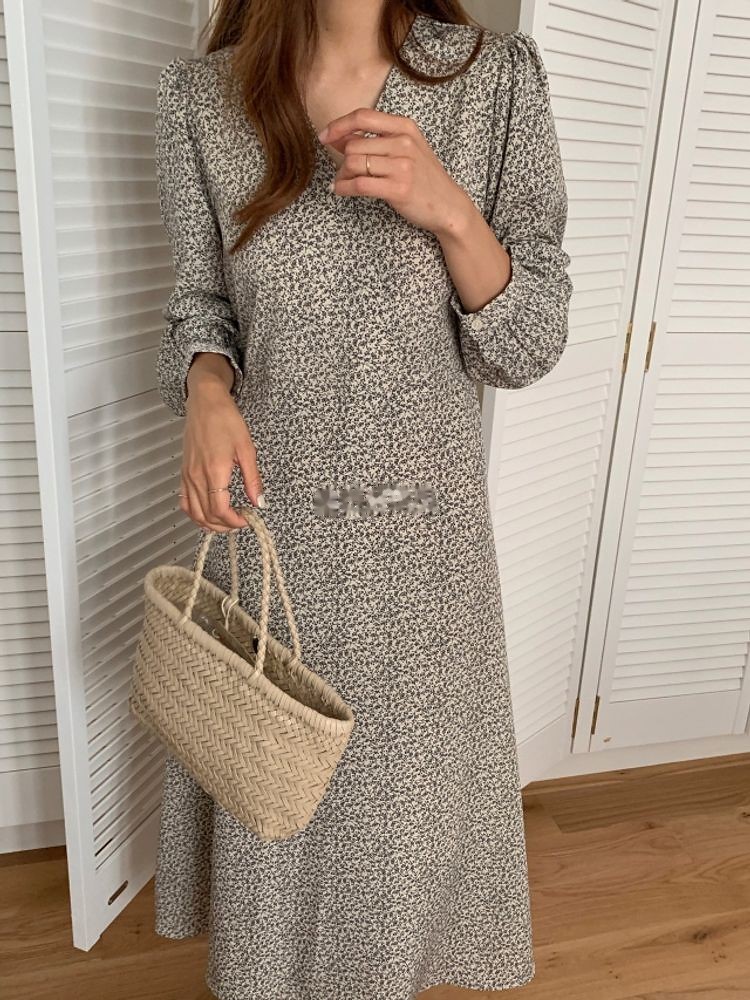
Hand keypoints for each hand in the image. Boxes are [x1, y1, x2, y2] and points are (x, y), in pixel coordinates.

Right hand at [180, 354, 264, 531]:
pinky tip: (206, 514)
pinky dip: (194, 513)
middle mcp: (196, 476)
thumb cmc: (225, 419)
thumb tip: (259, 502)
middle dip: (224, 526)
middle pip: (206, 515)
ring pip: (193, 512)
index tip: (246, 520)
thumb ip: (252, 479)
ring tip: (225, 523)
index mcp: (214, 471)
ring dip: (209, 523)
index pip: (220, 510)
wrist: (205, 402)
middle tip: (240, 523)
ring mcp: (187, 475)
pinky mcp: (183, 471)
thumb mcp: (247, 449)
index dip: (234, 521)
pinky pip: (184, 500)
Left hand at [320, 107, 474, 235]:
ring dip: (342, 176)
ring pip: (354, 164)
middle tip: (344, 172)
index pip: (362, 116)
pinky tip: (341, 190)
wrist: (448, 205)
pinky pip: (359, 184)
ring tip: (344, 183)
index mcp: (405, 127)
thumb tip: (336, 136)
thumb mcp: (405, 149)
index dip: (339, 125)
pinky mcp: (398, 189)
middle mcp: (403, 143)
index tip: (325, 136)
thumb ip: (375, 140)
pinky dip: (343, 188)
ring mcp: (402, 166)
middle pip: (354, 145)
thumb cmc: (423, 178)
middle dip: (342, 160)